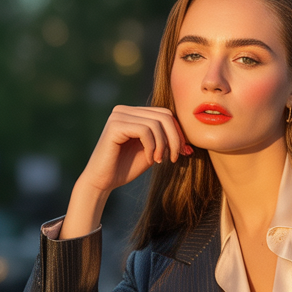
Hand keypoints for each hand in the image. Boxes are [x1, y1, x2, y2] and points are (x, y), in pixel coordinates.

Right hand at [60, 106, 191, 238]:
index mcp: (133, 113)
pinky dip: (152, 147)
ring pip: (156, 123)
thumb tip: (189, 139)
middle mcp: (125, 110)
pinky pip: (145, 130)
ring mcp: (118, 115)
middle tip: (174, 158)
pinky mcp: (114, 125)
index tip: (182, 152)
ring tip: (160, 161)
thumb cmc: (125, 168)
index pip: (165, 114)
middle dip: (174, 138)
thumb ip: (165, 141)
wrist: (102, 182)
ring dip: (163, 145)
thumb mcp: (152, 152)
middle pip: (164, 116)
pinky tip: (149, 159)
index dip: (178, 133)